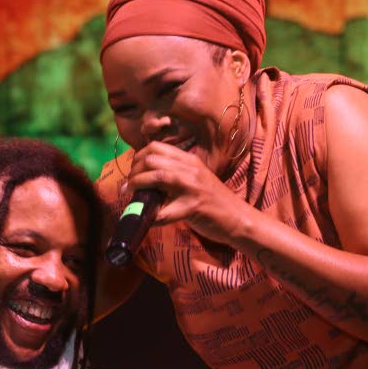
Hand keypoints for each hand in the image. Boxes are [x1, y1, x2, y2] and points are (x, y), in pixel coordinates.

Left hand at [126, 140, 249, 243]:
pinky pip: (165, 211)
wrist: (237, 217)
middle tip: (130, 186)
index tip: (133, 172)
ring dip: (138, 186)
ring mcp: (192, 186)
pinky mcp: (193, 207)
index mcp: (189, 160)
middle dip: (134, 172)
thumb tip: (143, 180)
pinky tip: (148, 220)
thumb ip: (173, 175)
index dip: (138, 158)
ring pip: (157, 176)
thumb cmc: (212, 201)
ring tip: (132, 196)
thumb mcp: (194, 180)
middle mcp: (190, 168)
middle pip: (152, 158)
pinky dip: (152, 217)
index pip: (155, 147)